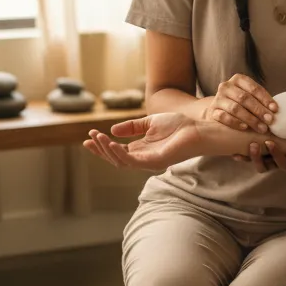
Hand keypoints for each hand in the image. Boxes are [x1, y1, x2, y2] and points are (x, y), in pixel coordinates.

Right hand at [84, 112, 205, 171]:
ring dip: (107, 151)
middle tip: (89, 138)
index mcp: (141, 150)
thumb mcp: (149, 122)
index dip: (101, 145)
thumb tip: (112, 130)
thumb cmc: (178, 126)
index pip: (116, 151)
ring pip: (121, 162)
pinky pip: (132, 162)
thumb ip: (132, 127)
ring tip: (98, 138)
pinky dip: (119, 153)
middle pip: (115, 158)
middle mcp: (143, 158)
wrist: (196, 129)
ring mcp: (148, 162)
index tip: (88, 136)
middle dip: (100, 149)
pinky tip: (111, 143)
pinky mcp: (155, 163)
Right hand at [203, 74, 277, 133]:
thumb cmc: (240, 104)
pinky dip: (235, 122)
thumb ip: (261, 101)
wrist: (219, 111)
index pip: (254, 88)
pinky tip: (245, 128)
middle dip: (259, 110)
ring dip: (250, 119)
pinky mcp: (212, 111)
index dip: (265, 98)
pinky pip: (224, 117)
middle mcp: (226, 86)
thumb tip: (276, 111)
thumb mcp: (250, 97)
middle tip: (270, 120)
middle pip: (245, 98)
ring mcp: (218, 98)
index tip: (275, 109)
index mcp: (238, 80)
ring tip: (261, 128)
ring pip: (235, 108)